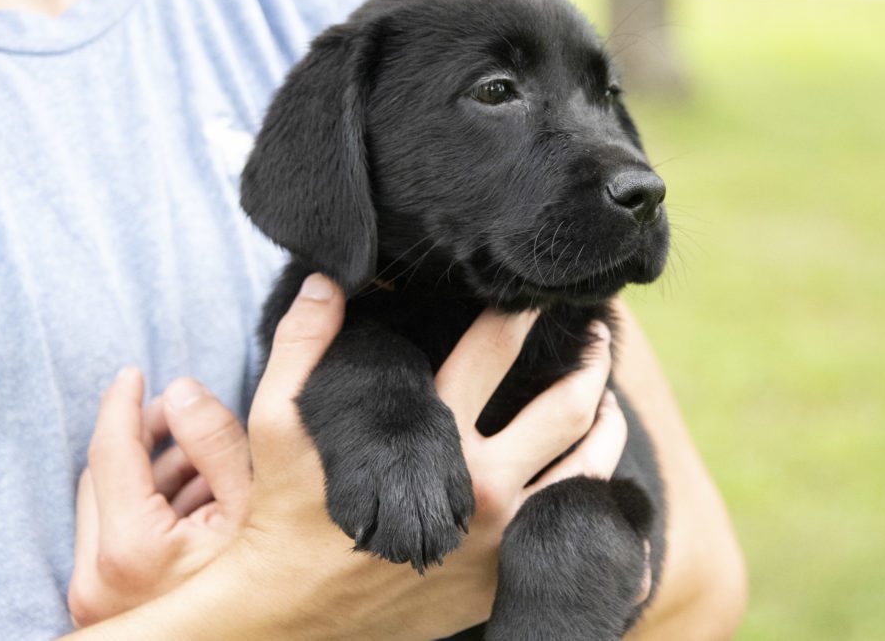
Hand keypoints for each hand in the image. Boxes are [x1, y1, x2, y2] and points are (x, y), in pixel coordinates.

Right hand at [66, 273, 627, 639]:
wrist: (293, 617)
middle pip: (569, 407)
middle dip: (592, 361)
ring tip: (605, 394)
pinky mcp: (506, 578)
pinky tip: (591, 463)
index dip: (522, 311)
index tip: (538, 292)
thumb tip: (328, 278)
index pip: (496, 350)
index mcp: (434, 440)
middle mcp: (482, 488)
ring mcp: (502, 539)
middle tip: (599, 334)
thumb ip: (303, 343)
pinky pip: (574, 524)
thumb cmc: (285, 512)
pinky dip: (595, 487)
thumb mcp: (277, 422)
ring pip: (591, 467)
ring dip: (607, 421)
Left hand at [68, 370, 251, 626]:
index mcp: (132, 552)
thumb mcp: (258, 501)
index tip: (134, 373)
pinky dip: (153, 506)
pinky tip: (201, 498)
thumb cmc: (274, 578)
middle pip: (102, 475)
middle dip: (144, 438)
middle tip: (184, 414)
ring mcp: (100, 596)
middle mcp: (100, 580)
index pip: (109, 452)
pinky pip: (116, 533)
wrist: (271, 631)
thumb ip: (216, 443)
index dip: (122, 404)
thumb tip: (181, 390)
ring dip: (153, 473)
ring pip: (108, 503)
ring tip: (209, 464)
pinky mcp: (109, 601)